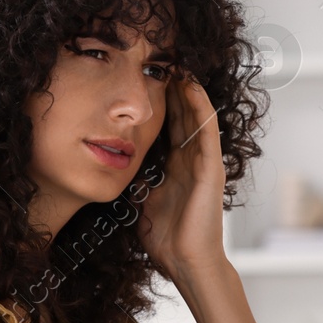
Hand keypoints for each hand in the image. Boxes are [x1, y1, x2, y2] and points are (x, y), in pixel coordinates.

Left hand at [138, 76, 227, 280]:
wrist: (185, 261)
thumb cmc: (165, 237)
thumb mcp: (140, 200)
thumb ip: (134, 180)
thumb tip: (111, 166)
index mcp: (172, 167)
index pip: (165, 127)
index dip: (156, 104)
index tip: (141, 81)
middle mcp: (189, 160)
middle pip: (180, 116)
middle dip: (171, 90)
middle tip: (161, 61)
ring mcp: (202, 162)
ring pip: (195, 117)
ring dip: (188, 91)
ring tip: (178, 64)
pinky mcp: (211, 168)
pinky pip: (206, 131)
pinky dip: (200, 108)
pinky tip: (192, 87)